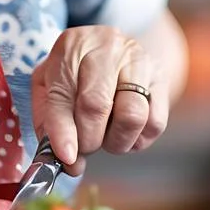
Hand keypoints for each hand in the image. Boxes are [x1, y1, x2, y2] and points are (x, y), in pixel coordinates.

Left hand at [30, 25, 169, 173]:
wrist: (113, 49)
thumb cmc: (75, 73)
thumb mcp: (49, 86)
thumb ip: (49, 123)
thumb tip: (69, 163)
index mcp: (72, 46)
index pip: (63, 93)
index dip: (62, 130)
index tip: (66, 157)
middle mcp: (107, 48)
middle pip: (97, 105)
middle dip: (88, 140)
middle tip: (84, 148)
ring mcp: (138, 61)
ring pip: (132, 116)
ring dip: (116, 142)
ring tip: (106, 138)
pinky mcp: (160, 79)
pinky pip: (155, 123)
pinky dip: (138, 140)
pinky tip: (125, 132)